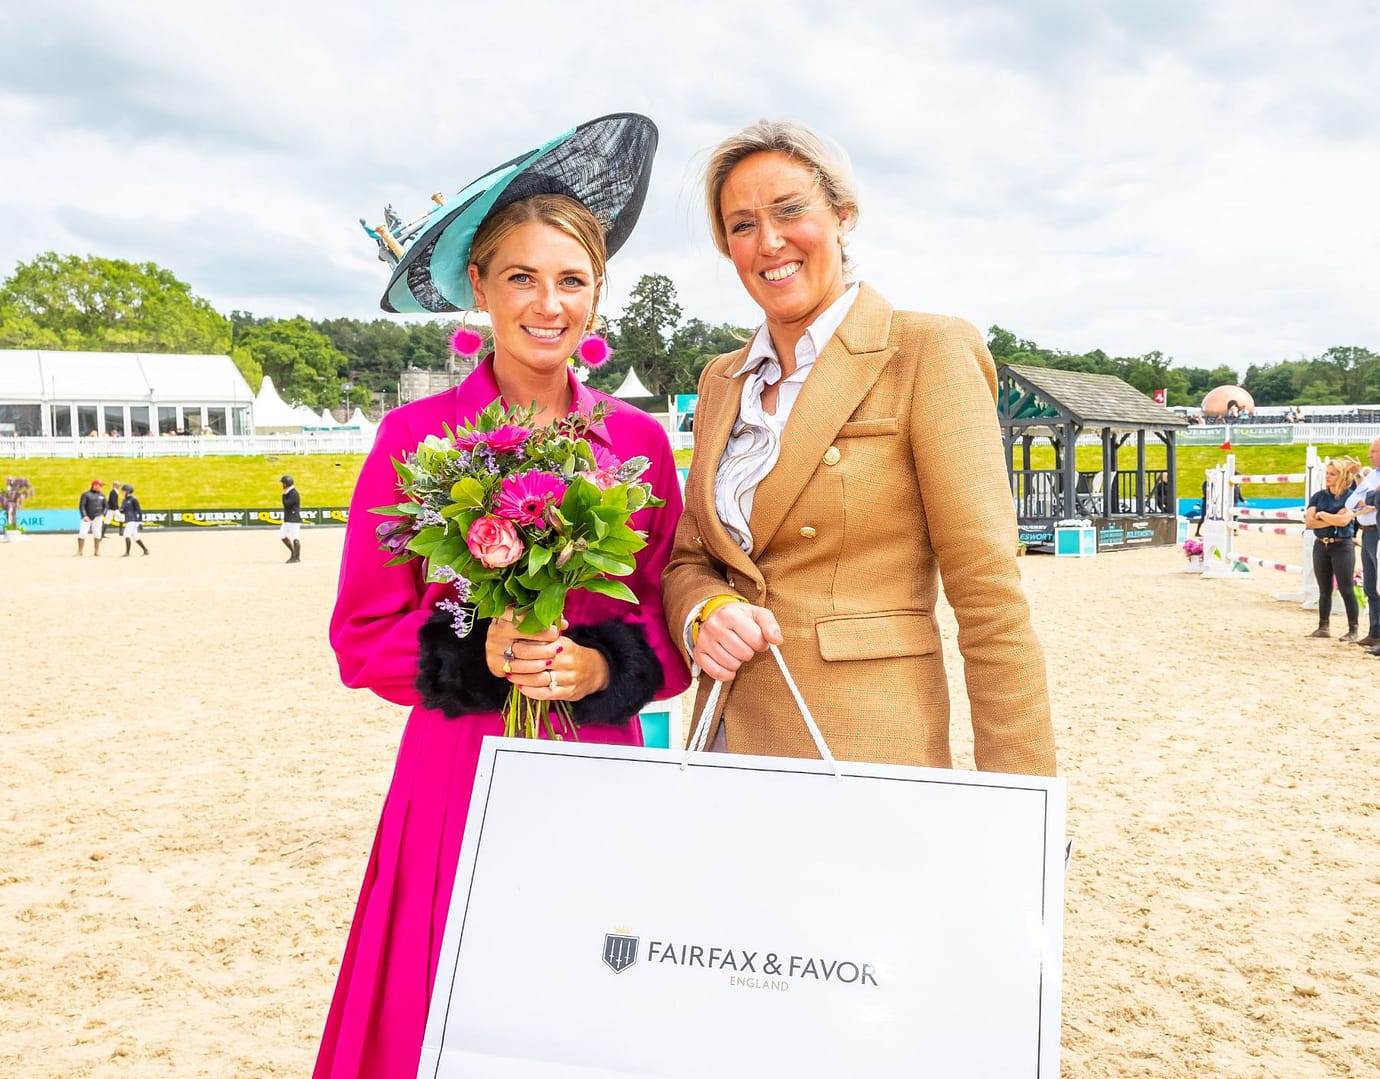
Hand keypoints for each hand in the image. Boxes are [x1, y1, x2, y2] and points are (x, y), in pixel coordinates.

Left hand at [487, 610, 609, 702]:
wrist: (595, 670)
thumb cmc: (570, 653)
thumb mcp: (561, 640)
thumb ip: (544, 635)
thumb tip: (520, 624)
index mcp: (564, 645)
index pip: (539, 645)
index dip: (522, 646)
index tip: (510, 645)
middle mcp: (567, 661)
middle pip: (537, 662)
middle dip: (518, 663)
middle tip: (505, 661)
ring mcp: (569, 678)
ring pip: (540, 679)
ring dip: (521, 678)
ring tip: (510, 674)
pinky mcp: (569, 692)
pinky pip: (546, 694)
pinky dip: (531, 691)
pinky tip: (521, 687)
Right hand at [693, 602, 782, 681]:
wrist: (717, 616)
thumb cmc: (741, 617)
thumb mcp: (758, 614)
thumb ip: (771, 625)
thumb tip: (777, 640)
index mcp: (730, 614)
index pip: (756, 640)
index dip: (761, 643)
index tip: (757, 640)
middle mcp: (714, 626)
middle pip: (744, 653)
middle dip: (749, 652)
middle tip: (745, 646)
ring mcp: (704, 640)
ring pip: (731, 664)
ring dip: (738, 662)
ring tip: (736, 652)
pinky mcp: (698, 654)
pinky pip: (716, 673)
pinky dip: (726, 674)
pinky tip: (729, 666)